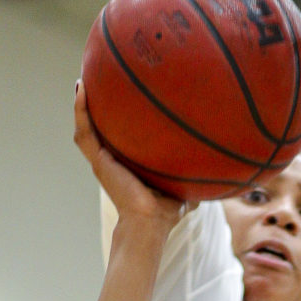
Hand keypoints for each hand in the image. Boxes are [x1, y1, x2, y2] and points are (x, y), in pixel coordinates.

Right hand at [73, 84, 184, 229]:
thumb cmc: (166, 212)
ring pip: (87, 126)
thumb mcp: (185, 187)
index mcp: (128, 163)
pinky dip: (80, 109)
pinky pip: (84, 131)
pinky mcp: (98, 161)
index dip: (121, 118)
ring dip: (82, 103)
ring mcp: (102, 159)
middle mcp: (112, 159)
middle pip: (102, 127)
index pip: (122, 136)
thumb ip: (196, 175)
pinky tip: (80, 87)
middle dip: (99, 104)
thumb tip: (220, 168)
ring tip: (83, 75)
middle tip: (99, 77)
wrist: (150, 224)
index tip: (124, 93)